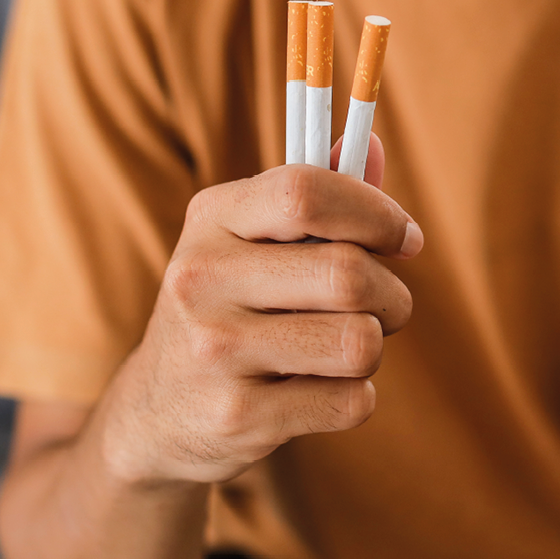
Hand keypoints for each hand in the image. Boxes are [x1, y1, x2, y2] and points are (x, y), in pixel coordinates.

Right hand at [99, 134, 422, 485]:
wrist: (155, 412)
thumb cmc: (231, 308)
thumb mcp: (253, 241)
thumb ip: (318, 193)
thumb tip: (371, 140)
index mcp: (211, 218)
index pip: (306, 191)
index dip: (376, 212)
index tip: (404, 238)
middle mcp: (201, 279)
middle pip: (350, 274)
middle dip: (392, 294)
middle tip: (386, 306)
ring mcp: (214, 352)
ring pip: (360, 342)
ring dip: (374, 347)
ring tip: (344, 348)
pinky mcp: (237, 418)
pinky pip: (351, 401)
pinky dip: (355, 397)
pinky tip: (318, 391)